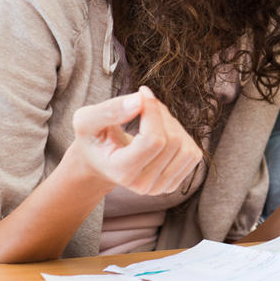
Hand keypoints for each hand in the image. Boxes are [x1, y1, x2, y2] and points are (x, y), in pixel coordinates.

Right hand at [68, 85, 202, 195]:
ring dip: (172, 124)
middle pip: (172, 140)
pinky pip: (192, 154)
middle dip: (161, 115)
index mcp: (121, 173)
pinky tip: (162, 133)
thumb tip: (140, 101)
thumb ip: (110, 110)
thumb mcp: (87, 121)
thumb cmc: (94, 139)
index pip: (154, 140)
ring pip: (186, 147)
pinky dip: (181, 136)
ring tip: (152, 119)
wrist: (99, 162)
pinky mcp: (174, 183)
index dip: (153, 111)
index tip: (142, 93)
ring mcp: (160, 187)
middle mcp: (142, 185)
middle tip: (144, 105)